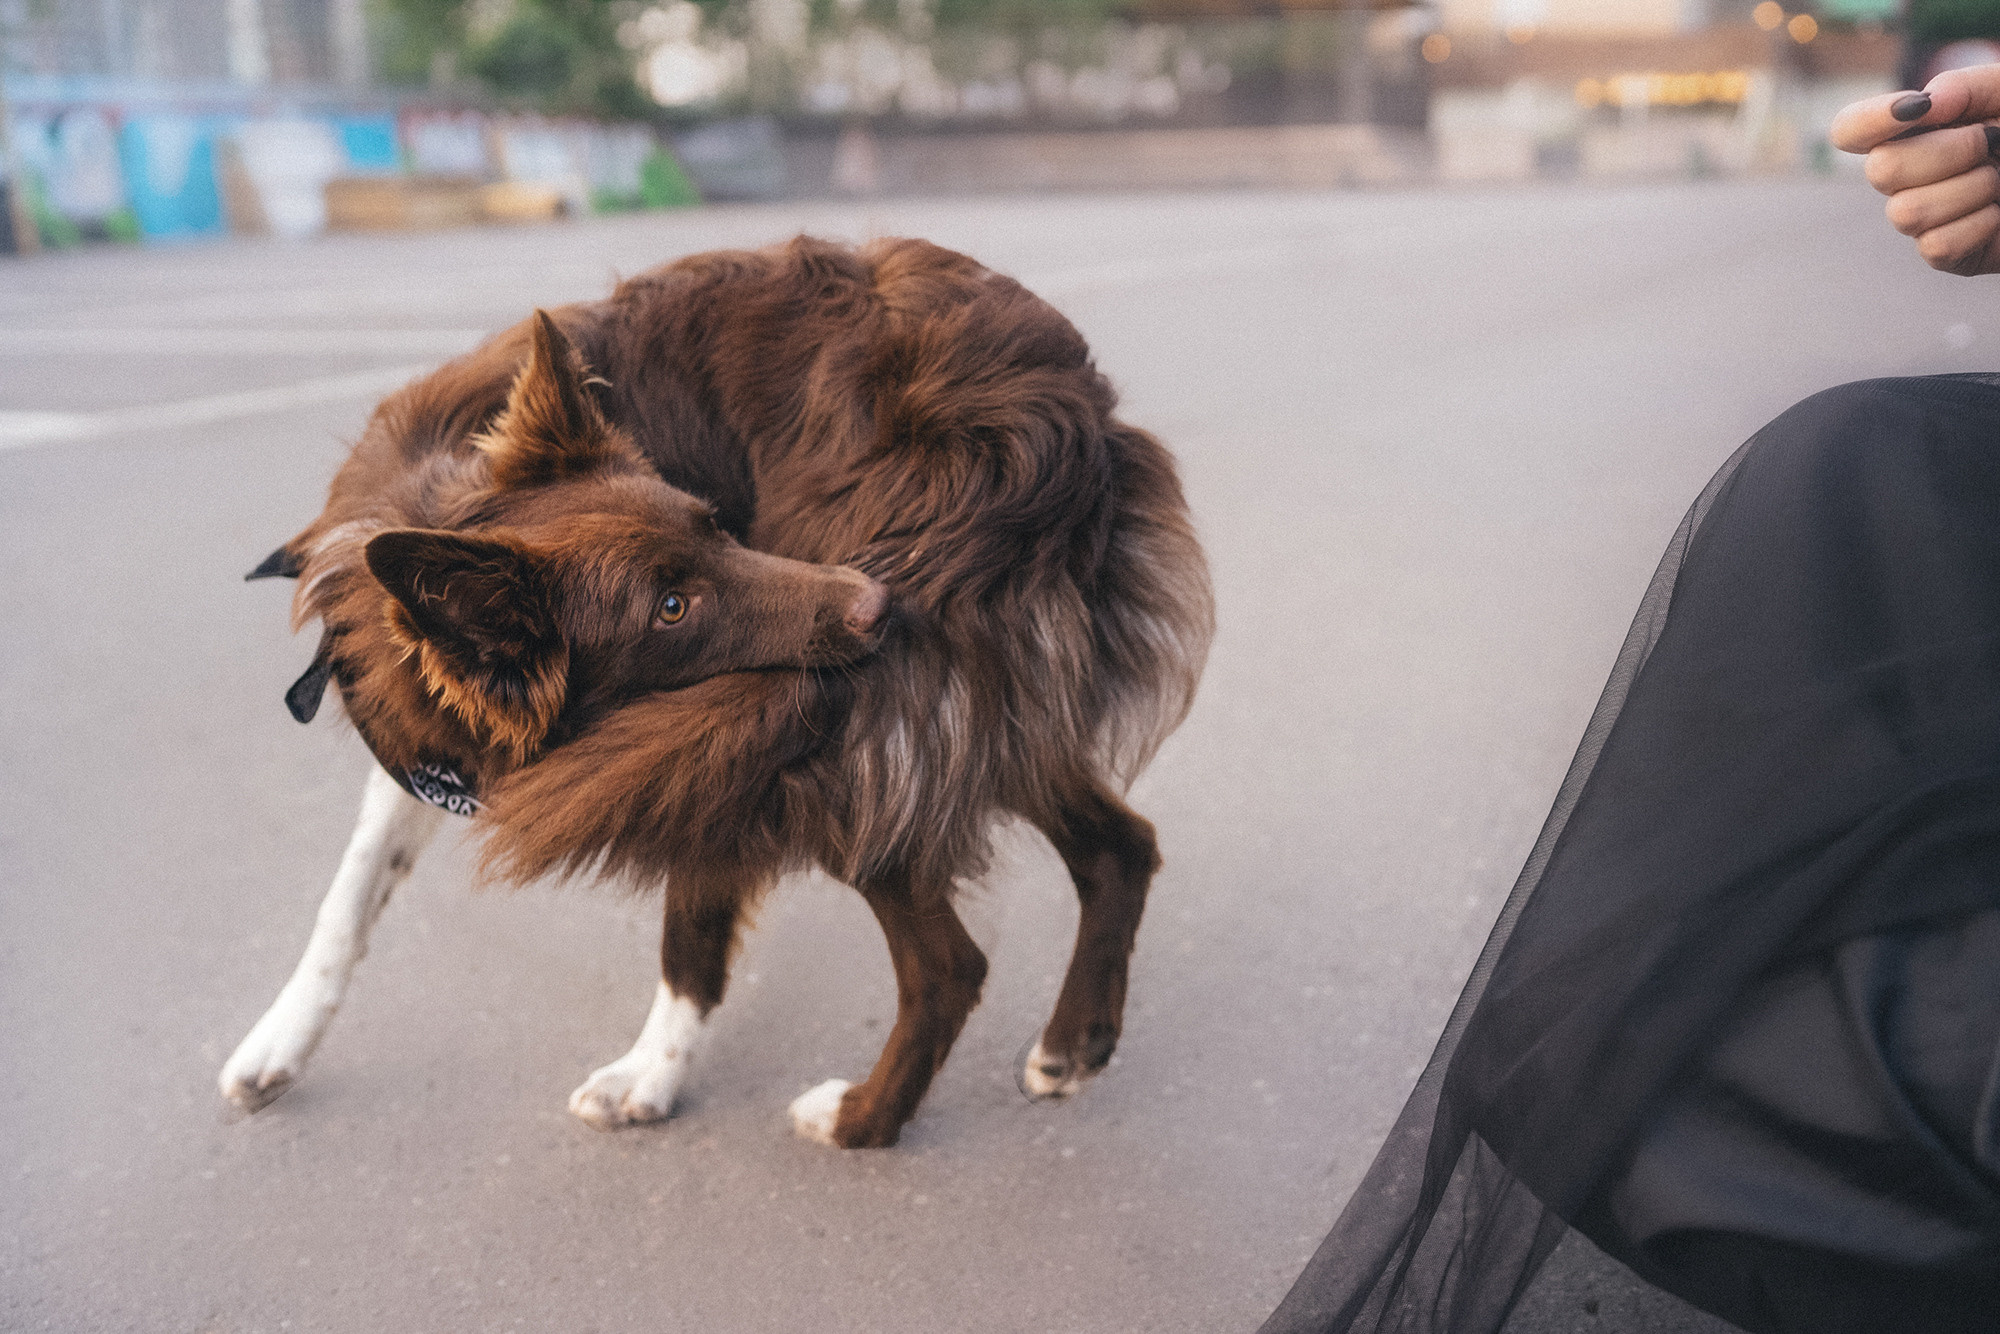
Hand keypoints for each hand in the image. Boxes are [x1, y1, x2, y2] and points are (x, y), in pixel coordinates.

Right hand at [1831, 65, 1999, 274]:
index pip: (1850, 130)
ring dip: (1971, 189)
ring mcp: (1923, 217)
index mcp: (1914, 132)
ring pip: (1907, 212)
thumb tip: (1921, 105)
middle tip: (1990, 144)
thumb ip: (1966, 87)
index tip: (1922, 109)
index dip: (1870, 119)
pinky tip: (1999, 215)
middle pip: (1880, 170)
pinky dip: (1981, 225)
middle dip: (1949, 152)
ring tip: (1999, 181)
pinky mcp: (1945, 254)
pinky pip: (1937, 245)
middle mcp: (1907, 176)